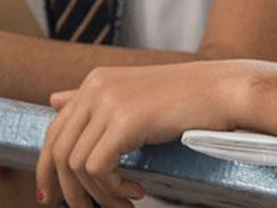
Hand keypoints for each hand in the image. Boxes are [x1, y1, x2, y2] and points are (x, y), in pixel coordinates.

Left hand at [37, 62, 246, 207]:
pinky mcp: (125, 120)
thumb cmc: (192, 97)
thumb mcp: (136, 96)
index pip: (54, 131)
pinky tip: (137, 191)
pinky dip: (113, 189)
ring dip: (98, 195)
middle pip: (59, 150)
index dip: (47, 168)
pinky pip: (99, 168)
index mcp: (96, 81)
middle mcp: (96, 87)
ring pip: (78, 164)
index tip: (52, 196)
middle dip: (67, 189)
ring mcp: (109, 102)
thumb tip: (53, 101)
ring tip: (123, 204)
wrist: (229, 89)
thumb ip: (94, 101)